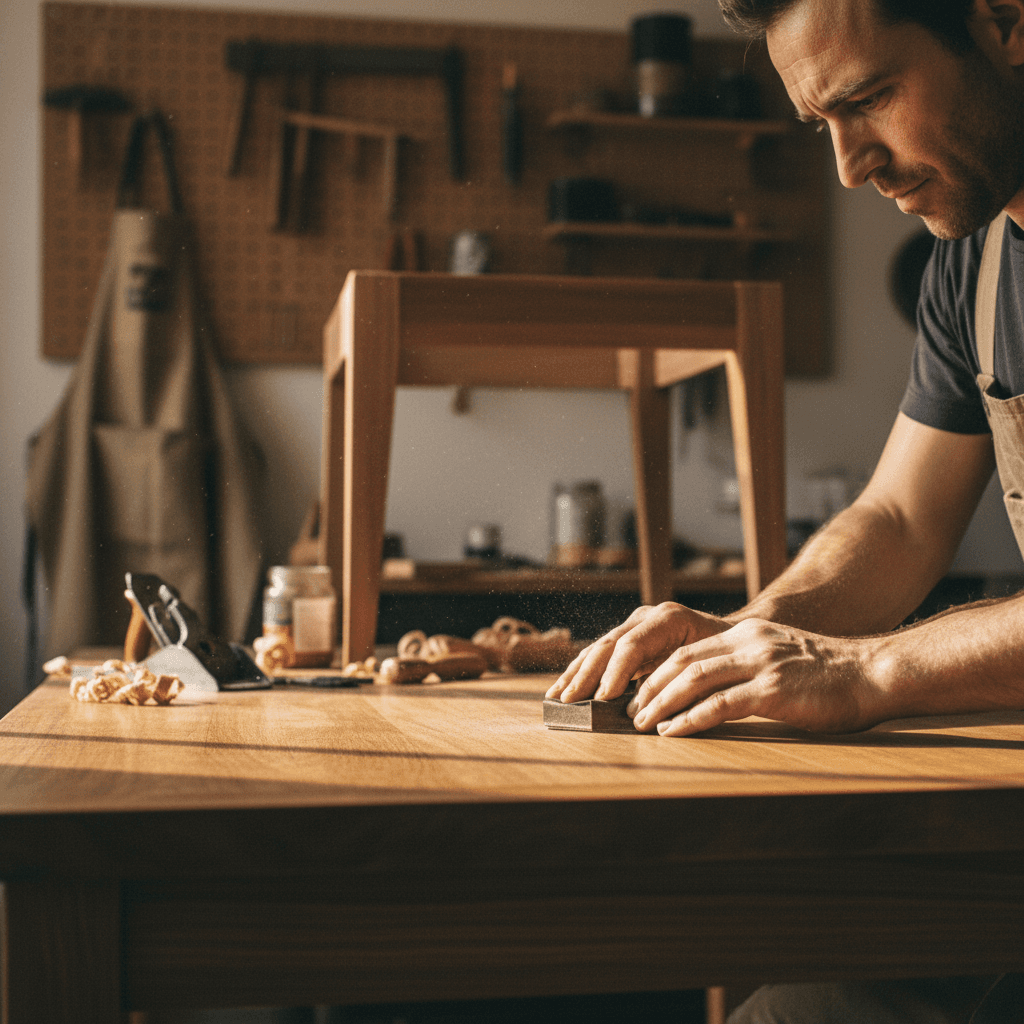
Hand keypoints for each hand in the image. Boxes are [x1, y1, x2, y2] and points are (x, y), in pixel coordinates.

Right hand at [545, 602, 731, 703]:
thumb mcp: (714, 664)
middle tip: (570, 701)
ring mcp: (634, 625)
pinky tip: (563, 689)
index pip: (632, 644)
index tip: (602, 698)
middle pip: (608, 646)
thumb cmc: (726, 654)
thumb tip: (655, 710)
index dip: (615, 672)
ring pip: (598, 649)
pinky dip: (580, 672)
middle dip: (587, 676)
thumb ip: (685, 682)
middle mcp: (647, 617)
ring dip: (576, 675)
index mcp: (668, 618)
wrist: (733, 636)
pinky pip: (599, 655)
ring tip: (558, 698)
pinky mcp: (627, 639)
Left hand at [627, 618, 875, 735]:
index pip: (687, 650)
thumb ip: (748, 667)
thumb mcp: (780, 658)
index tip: (638, 694)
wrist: (875, 674)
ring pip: (693, 679)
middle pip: (682, 661)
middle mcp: (748, 642)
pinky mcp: (774, 689)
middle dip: (650, 687)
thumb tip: (712, 694)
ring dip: (661, 702)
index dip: (656, 672)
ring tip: (643, 724)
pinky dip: (690, 719)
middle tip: (630, 712)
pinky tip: (673, 732)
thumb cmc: (831, 677)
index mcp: (746, 634)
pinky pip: (720, 704)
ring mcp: (761, 663)